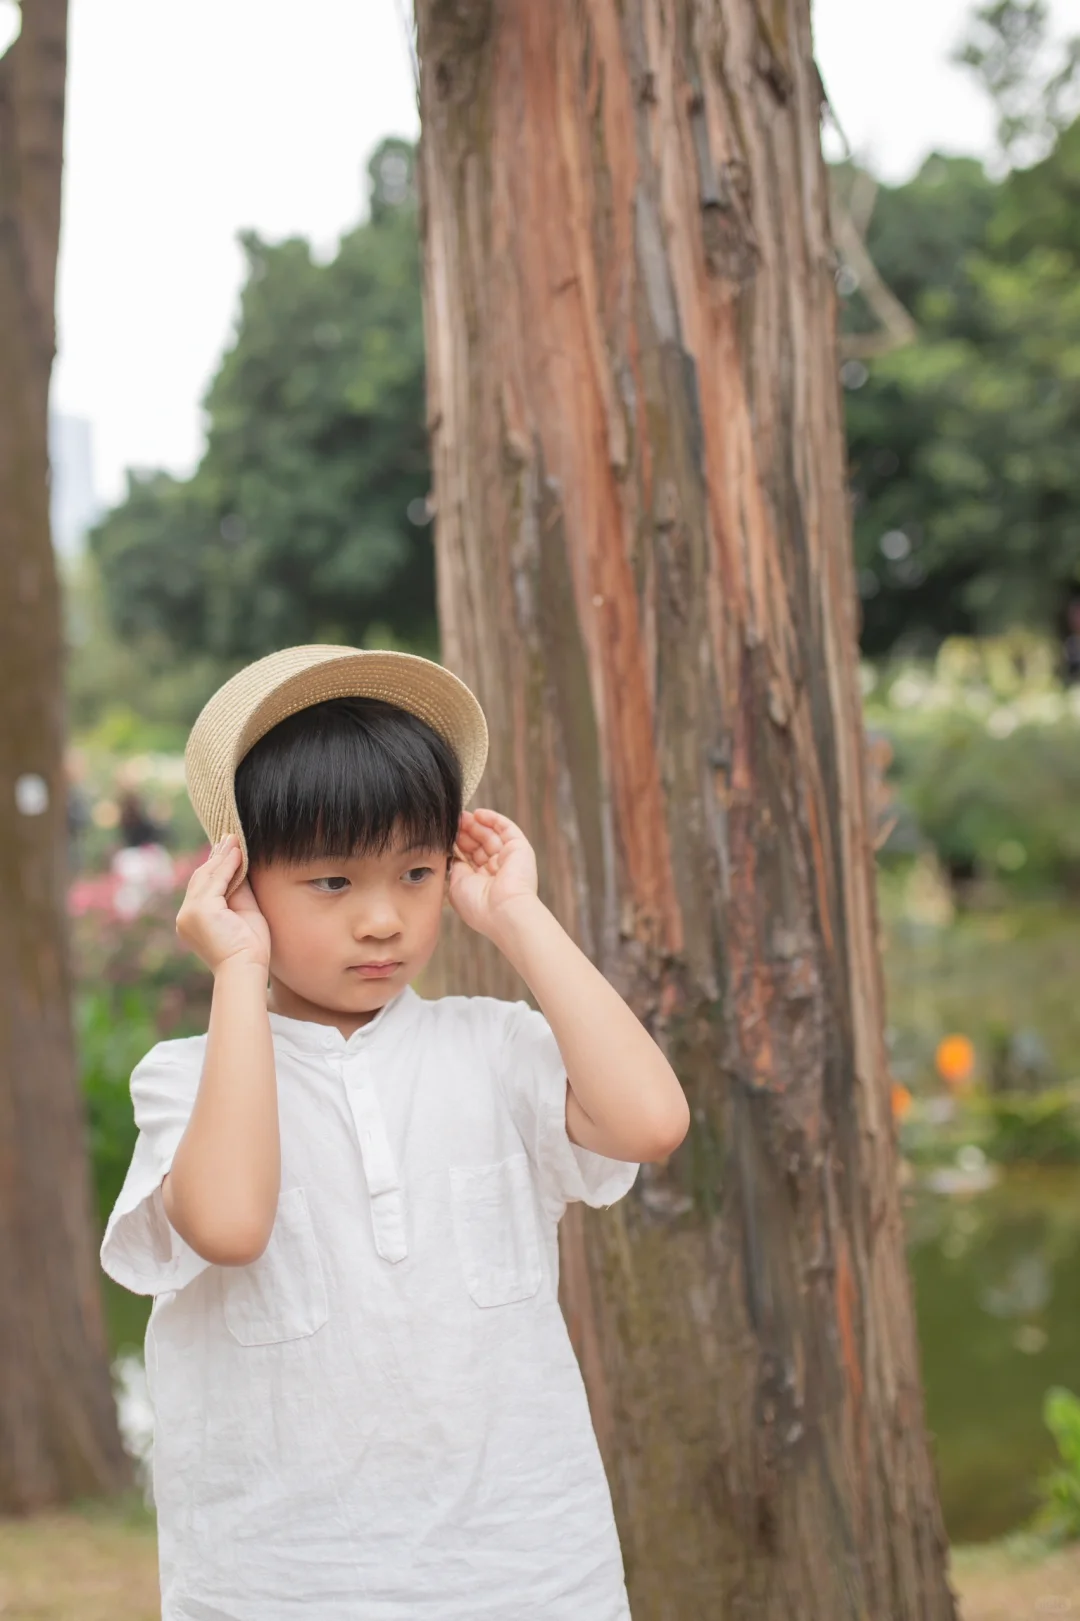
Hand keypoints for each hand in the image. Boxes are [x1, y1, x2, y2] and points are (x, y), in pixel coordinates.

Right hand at [176, 835, 270, 974]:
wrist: (246, 968)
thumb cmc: (250, 948)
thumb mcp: (243, 912)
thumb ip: (238, 891)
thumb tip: (239, 864)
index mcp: (194, 920)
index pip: (203, 887)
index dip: (216, 866)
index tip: (227, 848)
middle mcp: (186, 916)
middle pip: (201, 879)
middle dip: (217, 857)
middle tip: (231, 837)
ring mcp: (189, 913)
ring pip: (207, 877)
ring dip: (222, 857)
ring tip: (235, 840)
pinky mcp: (199, 911)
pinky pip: (215, 882)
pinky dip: (227, 866)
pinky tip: (238, 854)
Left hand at [448, 808, 538, 938]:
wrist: (503, 911)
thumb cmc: (477, 905)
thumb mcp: (457, 885)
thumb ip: (456, 867)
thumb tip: (454, 853)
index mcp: (482, 883)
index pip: (469, 857)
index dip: (457, 844)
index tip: (445, 834)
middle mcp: (496, 871)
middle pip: (479, 844)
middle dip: (464, 832)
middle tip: (452, 821)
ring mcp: (509, 859)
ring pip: (491, 835)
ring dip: (475, 824)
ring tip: (461, 816)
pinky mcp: (520, 849)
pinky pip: (507, 828)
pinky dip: (493, 819)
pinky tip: (478, 814)